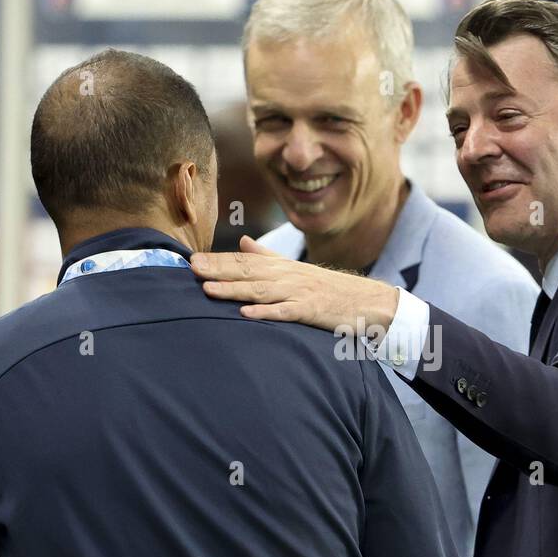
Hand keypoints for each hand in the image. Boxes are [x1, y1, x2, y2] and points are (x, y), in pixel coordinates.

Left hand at [190, 236, 399, 333]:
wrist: (366, 301)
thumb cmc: (328, 289)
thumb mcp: (296, 269)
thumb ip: (267, 257)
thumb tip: (242, 242)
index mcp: (281, 267)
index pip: (244, 261)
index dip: (218, 261)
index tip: (191, 260)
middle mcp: (287, 276)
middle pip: (248, 272)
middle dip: (218, 270)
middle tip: (191, 269)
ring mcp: (299, 293)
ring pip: (261, 291)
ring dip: (234, 290)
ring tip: (209, 290)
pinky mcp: (311, 311)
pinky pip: (285, 312)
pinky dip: (266, 313)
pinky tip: (246, 314)